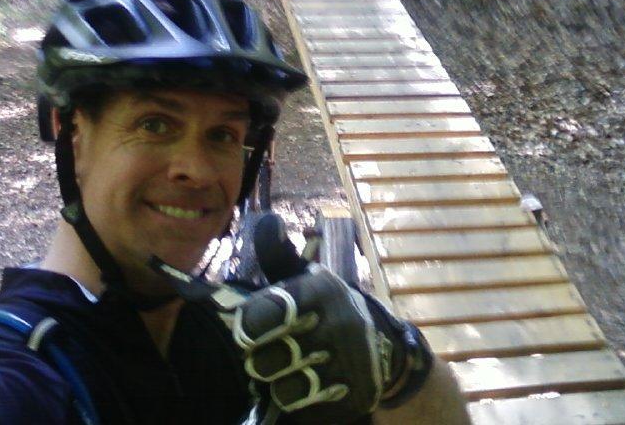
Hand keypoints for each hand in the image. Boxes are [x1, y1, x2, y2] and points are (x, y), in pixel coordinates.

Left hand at [233, 215, 388, 423]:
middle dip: (261, 358)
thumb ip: (277, 253)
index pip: (275, 310)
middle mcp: (341, 327)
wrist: (381, 347)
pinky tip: (310, 388)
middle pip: (268, 359)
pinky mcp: (355, 398)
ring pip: (285, 390)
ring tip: (291, 368)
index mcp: (322, 292)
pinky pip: (305, 413)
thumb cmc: (323, 308)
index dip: (250, 324)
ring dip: (280, 383)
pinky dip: (301, 406)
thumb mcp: (302, 277)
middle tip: (269, 350)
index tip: (242, 332)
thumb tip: (268, 220)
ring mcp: (351, 366)